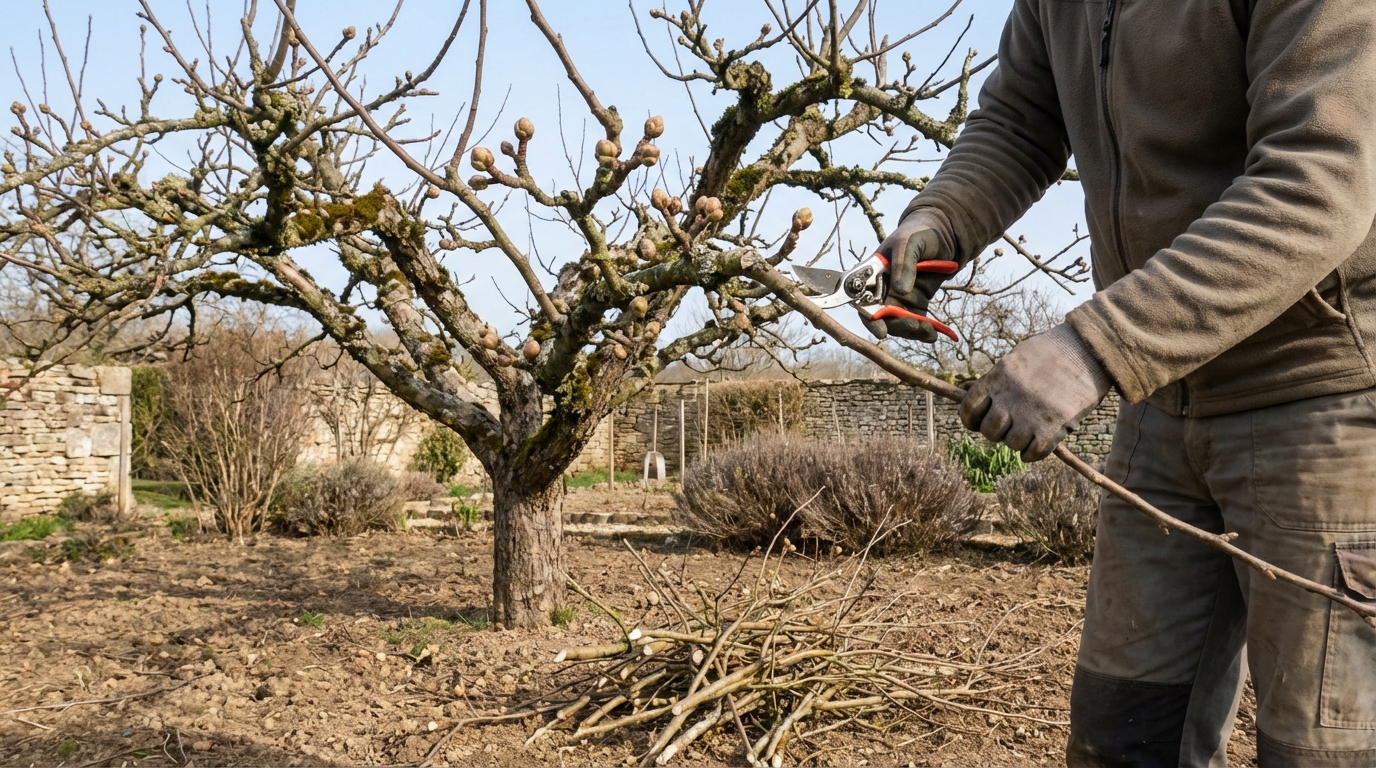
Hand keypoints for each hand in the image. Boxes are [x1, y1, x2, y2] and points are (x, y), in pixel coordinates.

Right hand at [859, 206, 956, 341]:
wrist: (944, 235)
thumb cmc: (919, 233)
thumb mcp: (909, 243)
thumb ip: (904, 264)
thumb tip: (900, 291)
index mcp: (872, 273)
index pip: (860, 297)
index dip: (867, 315)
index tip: (880, 329)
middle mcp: (881, 289)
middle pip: (879, 316)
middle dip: (894, 326)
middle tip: (912, 327)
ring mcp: (898, 298)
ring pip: (897, 323)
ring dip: (910, 330)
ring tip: (927, 331)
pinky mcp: (915, 304)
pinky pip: (914, 322)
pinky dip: (922, 331)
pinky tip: (932, 333)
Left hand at [959, 324, 1112, 461]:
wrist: (1089, 349)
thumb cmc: (1052, 351)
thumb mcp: (1017, 358)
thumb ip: (997, 380)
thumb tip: (975, 396)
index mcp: (997, 378)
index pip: (969, 410)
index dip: (971, 420)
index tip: (979, 422)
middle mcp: (1010, 399)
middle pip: (989, 432)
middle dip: (996, 432)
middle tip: (1009, 426)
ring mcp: (1031, 415)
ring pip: (1011, 444)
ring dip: (1017, 441)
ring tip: (1028, 431)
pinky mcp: (1053, 427)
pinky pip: (1033, 453)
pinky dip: (1033, 453)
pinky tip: (1038, 444)